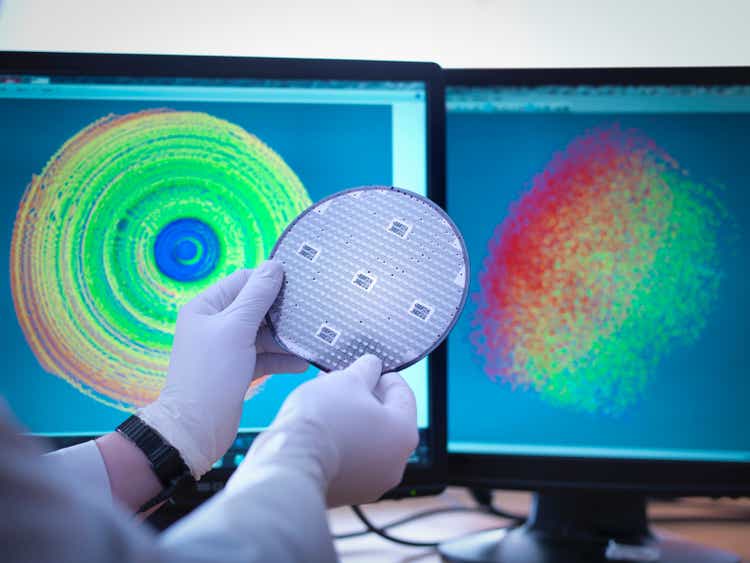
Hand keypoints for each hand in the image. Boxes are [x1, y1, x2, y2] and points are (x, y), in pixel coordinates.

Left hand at [139, 261, 307, 478]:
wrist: (197, 427)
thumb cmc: (211, 374)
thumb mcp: (236, 328)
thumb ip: (257, 296)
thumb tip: (274, 266)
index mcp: (206, 307)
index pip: (242, 281)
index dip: (268, 280)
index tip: (297, 281)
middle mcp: (215, 325)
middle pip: (255, 307)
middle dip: (281, 310)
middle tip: (309, 309)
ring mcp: (227, 348)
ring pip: (262, 333)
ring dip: (285, 337)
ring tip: (310, 337)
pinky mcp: (238, 369)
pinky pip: (264, 356)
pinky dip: (282, 358)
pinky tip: (302, 362)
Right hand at [229, 355, 418, 506]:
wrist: (290, 461)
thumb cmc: (323, 419)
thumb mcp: (347, 379)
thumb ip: (366, 370)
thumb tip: (371, 367)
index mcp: (404, 434)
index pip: (403, 395)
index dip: (384, 376)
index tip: (369, 368)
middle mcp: (395, 464)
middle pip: (386, 420)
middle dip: (366, 397)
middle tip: (345, 382)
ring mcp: (372, 483)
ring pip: (368, 442)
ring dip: (353, 420)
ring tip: (328, 402)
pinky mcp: (348, 493)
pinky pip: (351, 461)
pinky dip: (342, 443)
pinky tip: (322, 428)